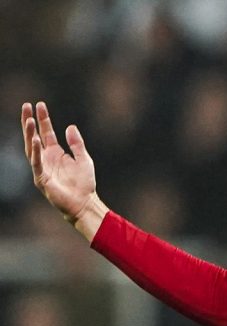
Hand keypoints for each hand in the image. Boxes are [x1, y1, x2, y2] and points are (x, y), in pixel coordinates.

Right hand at [22, 101, 107, 239]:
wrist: (85, 203)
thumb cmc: (85, 183)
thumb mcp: (84, 159)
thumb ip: (77, 143)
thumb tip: (70, 126)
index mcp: (55, 153)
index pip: (46, 132)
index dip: (43, 119)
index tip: (39, 104)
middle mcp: (46, 158)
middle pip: (35, 136)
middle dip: (30, 122)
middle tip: (26, 106)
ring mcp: (42, 168)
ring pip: (32, 147)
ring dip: (29, 133)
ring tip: (28, 119)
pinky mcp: (42, 179)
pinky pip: (37, 163)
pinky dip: (35, 152)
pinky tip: (35, 140)